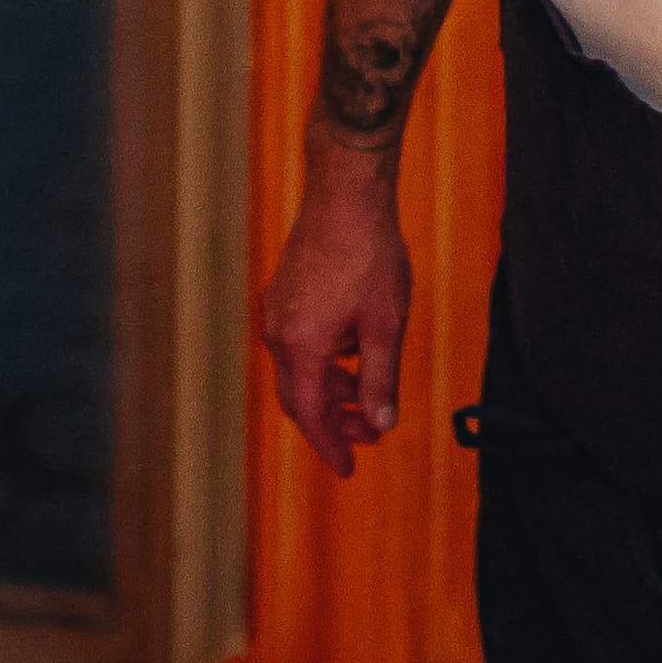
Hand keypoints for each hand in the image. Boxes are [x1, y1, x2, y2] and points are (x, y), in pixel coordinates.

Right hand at [258, 153, 413, 472]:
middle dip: (332, 422)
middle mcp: (278, 333)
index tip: (348, 468)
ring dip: (330, 391)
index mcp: (302, 346)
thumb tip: (381, 424)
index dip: (331, 445)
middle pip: (299, 398)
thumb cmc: (370, 255)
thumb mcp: (386, 324)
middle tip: (368, 435)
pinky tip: (352, 354)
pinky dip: (322, 363)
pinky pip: (296, 345)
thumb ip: (381, 379)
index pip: (311, 415)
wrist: (346, 194)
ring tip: (367, 395)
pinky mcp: (281, 294)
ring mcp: (275, 312)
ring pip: (298, 371)